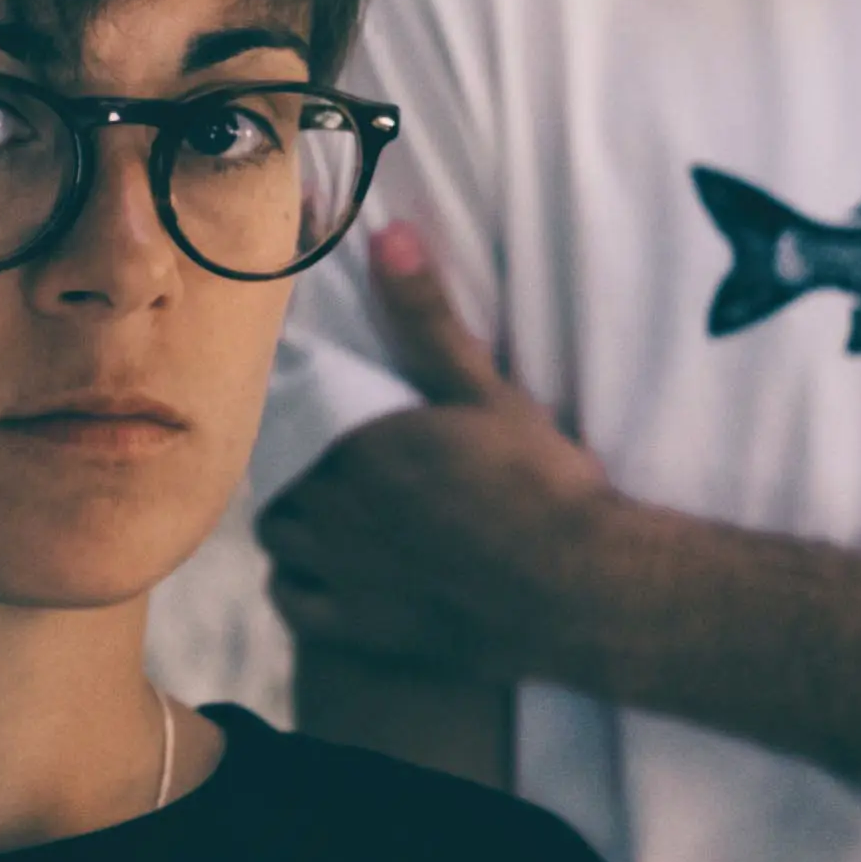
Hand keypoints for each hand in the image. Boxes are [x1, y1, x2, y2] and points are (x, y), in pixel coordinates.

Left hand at [255, 226, 633, 685]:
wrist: (581, 587)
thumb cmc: (541, 482)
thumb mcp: (485, 390)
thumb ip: (426, 318)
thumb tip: (386, 234)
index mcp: (357, 441)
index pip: (291, 412)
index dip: (302, 410)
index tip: (326, 410)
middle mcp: (333, 506)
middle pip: (281, 474)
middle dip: (302, 464)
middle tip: (338, 461)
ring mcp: (341, 572)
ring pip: (279, 538)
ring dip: (296, 521)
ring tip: (332, 511)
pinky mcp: (358, 627)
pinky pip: (293, 601)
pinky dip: (299, 585)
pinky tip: (330, 572)